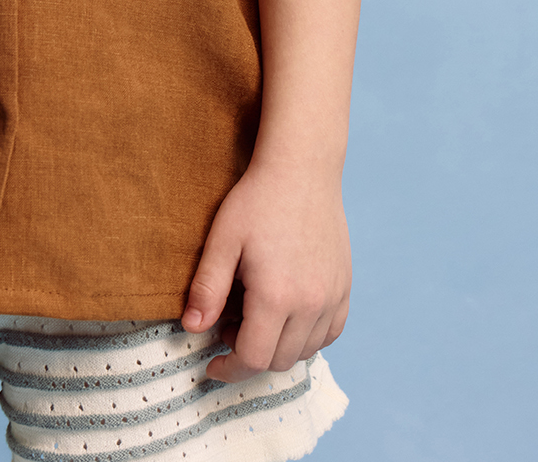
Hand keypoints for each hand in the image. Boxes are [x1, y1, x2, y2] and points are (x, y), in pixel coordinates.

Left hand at [180, 159, 350, 381]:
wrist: (301, 169)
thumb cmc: (257, 200)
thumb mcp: (222, 241)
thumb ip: (207, 289)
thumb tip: (192, 328)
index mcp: (276, 296)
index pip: (253, 358)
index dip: (229, 368)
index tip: (213, 363)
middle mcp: (310, 304)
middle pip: (279, 360)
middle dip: (250, 356)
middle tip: (230, 324)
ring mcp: (332, 297)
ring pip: (305, 351)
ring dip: (278, 347)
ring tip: (257, 315)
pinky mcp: (344, 287)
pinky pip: (330, 333)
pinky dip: (308, 336)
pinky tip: (288, 314)